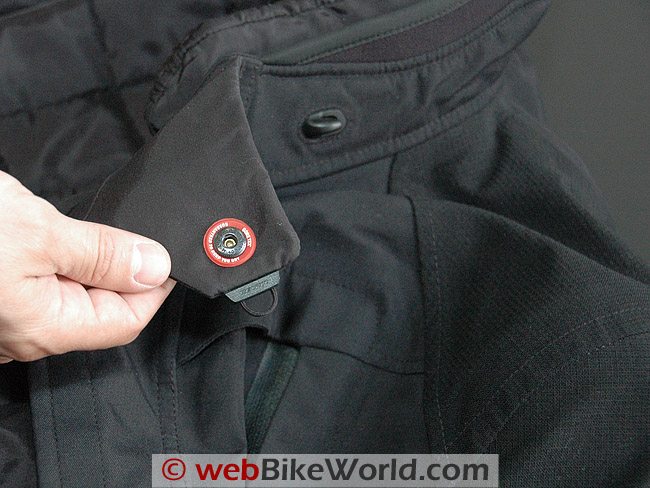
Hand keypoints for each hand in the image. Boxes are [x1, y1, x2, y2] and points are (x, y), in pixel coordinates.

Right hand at [0, 171, 174, 362]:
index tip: (169, 255)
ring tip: (81, 230)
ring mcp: (4, 320)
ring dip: (88, 264)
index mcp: (44, 327)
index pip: (127, 321)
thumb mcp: (40, 231)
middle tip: (129, 232)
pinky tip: (50, 237)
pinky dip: (58, 263)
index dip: (155, 288)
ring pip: (70, 297)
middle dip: (122, 273)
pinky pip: (41, 289)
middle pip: (100, 310)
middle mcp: (24, 334)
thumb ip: (102, 254)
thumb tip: (155, 267)